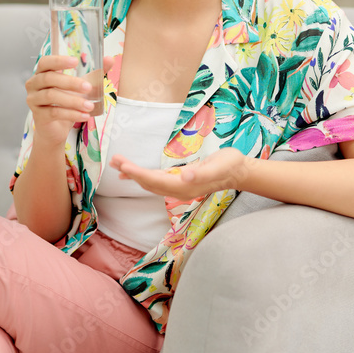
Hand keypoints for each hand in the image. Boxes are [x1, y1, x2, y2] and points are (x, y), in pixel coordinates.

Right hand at [26, 54, 114, 145]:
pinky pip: (54, 112)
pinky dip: (71, 114)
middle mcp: (34, 84)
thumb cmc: (66, 102)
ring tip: (89, 105)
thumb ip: (95, 73)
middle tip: (88, 88)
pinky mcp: (38, 116)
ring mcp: (33, 100)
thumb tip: (109, 59)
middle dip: (70, 82)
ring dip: (73, 100)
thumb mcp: (81, 86)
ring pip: (51, 96)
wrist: (56, 128)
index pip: (45, 62)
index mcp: (42, 73)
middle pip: (49, 78)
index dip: (58, 60)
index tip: (75, 61)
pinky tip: (84, 116)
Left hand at [109, 147, 248, 201]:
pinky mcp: (179, 182)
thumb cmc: (230, 164)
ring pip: (150, 183)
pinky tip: (131, 172)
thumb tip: (185, 176)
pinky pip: (156, 181)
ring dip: (133, 174)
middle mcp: (178, 191)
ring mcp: (178, 188)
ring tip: (117, 164)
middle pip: (149, 183)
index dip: (138, 174)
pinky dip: (141, 175)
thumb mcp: (218, 165)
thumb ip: (201, 172)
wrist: (239, 171)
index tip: (123, 166)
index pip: (156, 181)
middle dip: (131, 173)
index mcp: (185, 187)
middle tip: (114, 161)